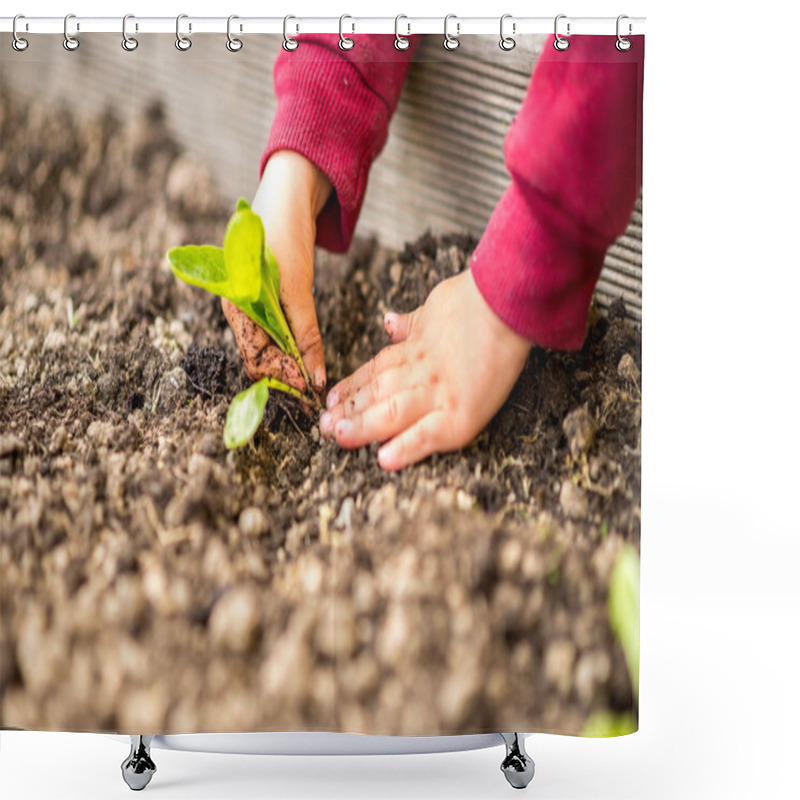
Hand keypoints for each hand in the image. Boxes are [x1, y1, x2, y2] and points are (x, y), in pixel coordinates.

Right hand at [223, 151, 331, 394]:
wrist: (290, 193)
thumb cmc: (286, 234)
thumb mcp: (298, 288)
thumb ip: (305, 334)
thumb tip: (315, 378)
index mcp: (237, 305)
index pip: (255, 358)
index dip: (282, 377)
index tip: (310, 389)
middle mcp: (240, 308)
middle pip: (260, 357)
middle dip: (286, 376)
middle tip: (315, 391)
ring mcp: (252, 304)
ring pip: (270, 347)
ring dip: (291, 364)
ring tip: (315, 378)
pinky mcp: (267, 298)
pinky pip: (276, 332)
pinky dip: (293, 347)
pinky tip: (308, 356)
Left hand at [319, 270, 531, 470]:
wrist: (505, 302)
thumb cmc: (477, 302)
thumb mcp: (436, 307)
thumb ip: (411, 322)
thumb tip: (389, 322)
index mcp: (415, 348)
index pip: (375, 371)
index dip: (351, 387)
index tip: (331, 400)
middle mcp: (420, 371)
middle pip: (376, 393)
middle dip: (349, 410)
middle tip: (324, 426)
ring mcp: (437, 392)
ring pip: (390, 412)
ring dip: (363, 426)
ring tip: (339, 437)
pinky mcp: (459, 412)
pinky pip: (427, 435)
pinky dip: (406, 448)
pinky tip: (385, 460)